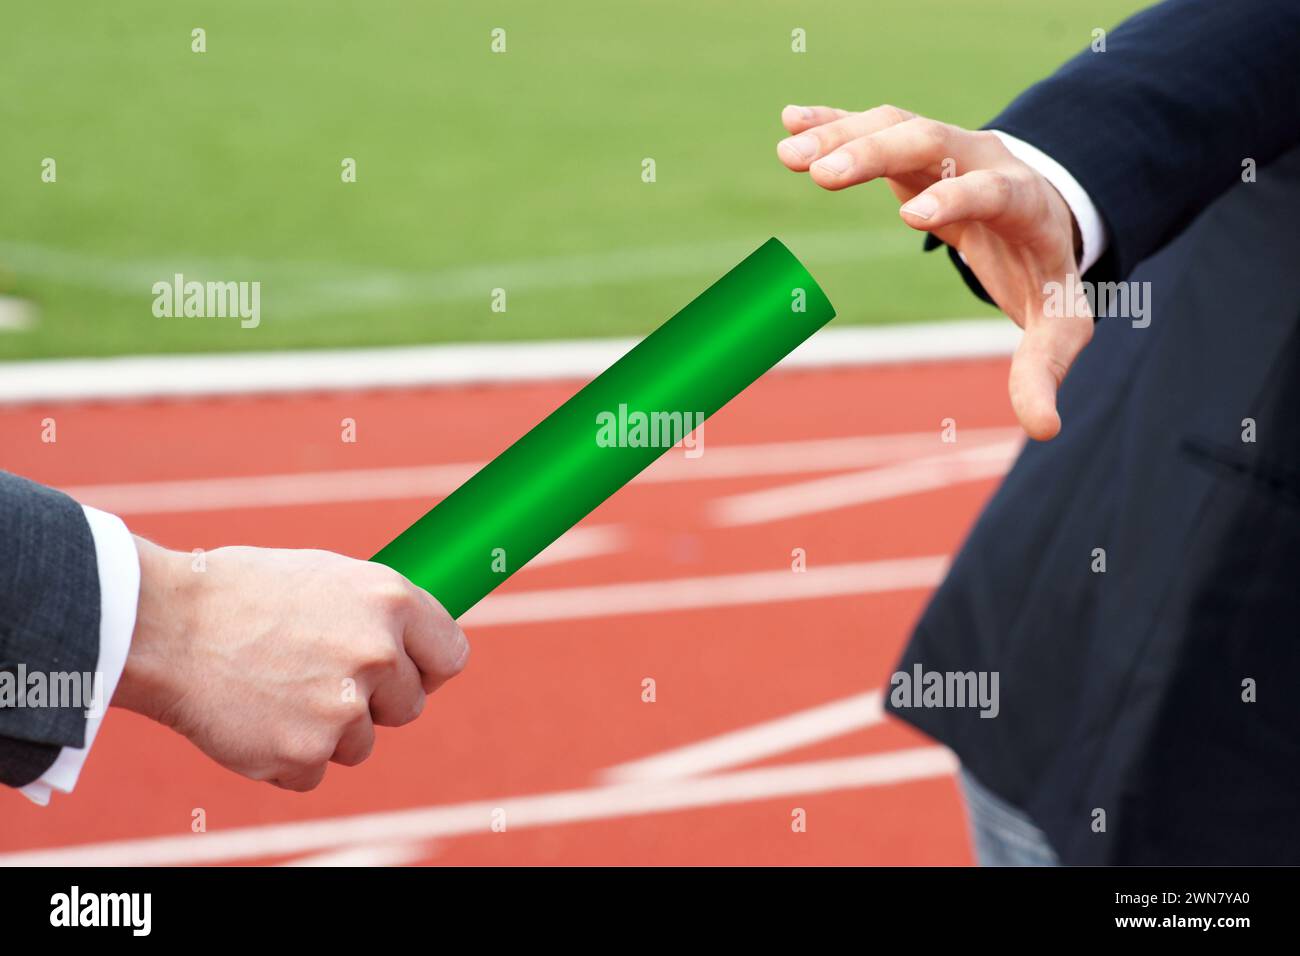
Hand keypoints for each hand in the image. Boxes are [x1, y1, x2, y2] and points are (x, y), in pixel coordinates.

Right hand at [114, 538, 468, 790]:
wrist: (163, 626)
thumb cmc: (242, 593)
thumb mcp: (327, 577)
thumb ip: (379, 613)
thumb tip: (418, 644)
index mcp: (390, 601)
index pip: (452, 656)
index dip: (427, 667)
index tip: (408, 672)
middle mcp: (376, 654)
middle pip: (409, 707)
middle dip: (373, 701)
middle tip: (318, 677)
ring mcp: (342, 710)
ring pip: (362, 743)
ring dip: (327, 730)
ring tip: (277, 690)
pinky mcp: (304, 754)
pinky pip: (316, 770)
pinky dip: (288, 757)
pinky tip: (256, 718)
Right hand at [777, 104, 1092, 439]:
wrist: (1045, 216)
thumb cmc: (1044, 275)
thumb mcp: (1057, 324)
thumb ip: (1044, 369)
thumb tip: (1044, 429)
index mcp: (1023, 203)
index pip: (994, 190)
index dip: (957, 198)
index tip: (912, 217)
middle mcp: (984, 159)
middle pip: (932, 140)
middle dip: (877, 153)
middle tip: (822, 175)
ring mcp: (947, 146)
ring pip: (894, 124)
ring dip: (841, 135)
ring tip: (788, 156)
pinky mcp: (914, 145)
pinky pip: (872, 124)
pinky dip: (832, 122)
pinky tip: (789, 121)